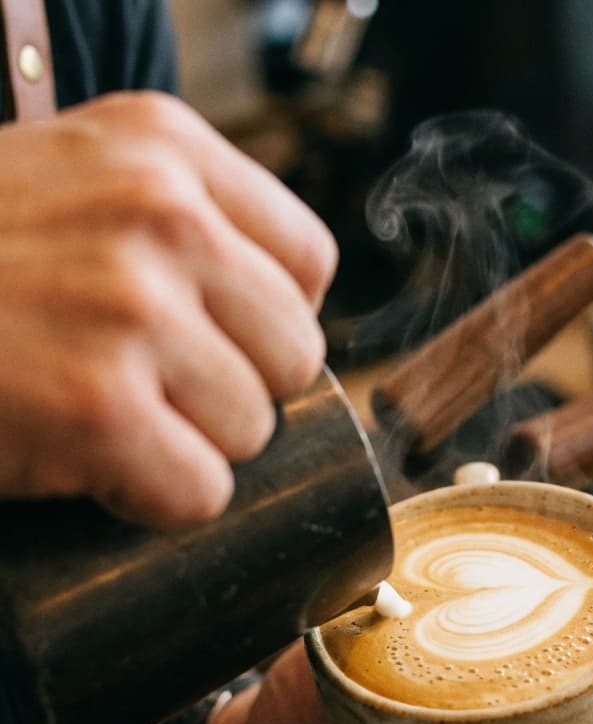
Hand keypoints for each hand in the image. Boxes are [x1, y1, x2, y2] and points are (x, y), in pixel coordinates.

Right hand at [0, 91, 336, 526]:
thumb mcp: (77, 185)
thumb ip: (181, 222)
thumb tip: (284, 315)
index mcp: (164, 147)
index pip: (309, 262)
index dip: (269, 320)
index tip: (213, 338)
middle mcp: (160, 214)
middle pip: (295, 354)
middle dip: (234, 389)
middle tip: (151, 385)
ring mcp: (131, 308)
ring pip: (253, 429)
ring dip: (188, 445)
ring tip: (105, 415)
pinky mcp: (100, 406)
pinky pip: (201, 491)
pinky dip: (151, 500)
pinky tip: (92, 464)